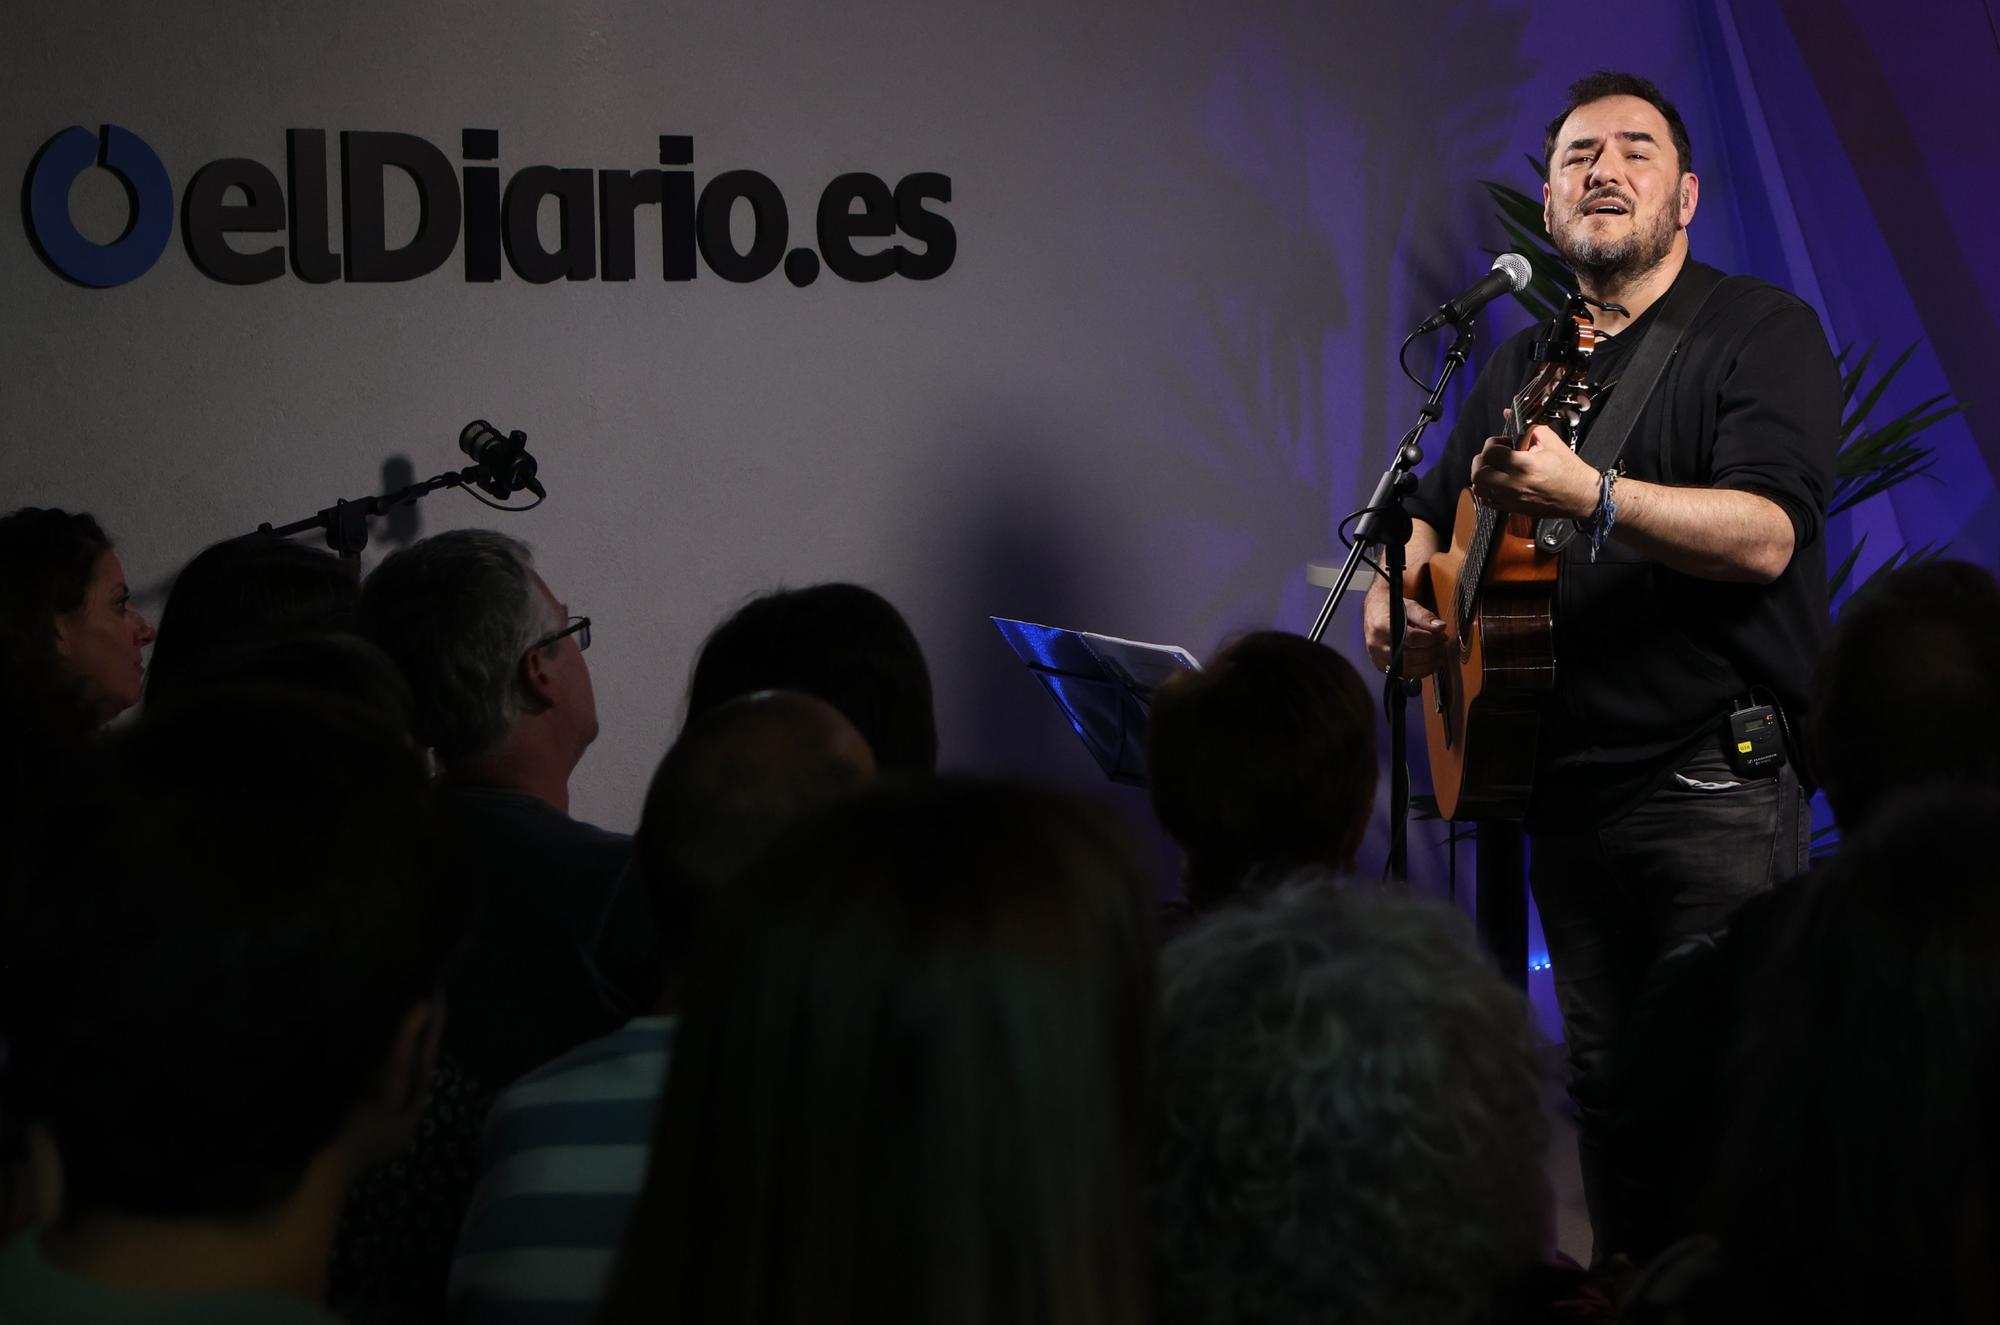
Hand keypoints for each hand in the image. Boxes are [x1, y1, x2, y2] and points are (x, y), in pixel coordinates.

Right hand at [1364, 587, 1448, 679]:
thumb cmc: (1390, 608)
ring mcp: (1378, 658)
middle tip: (1442, 646)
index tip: (1442, 635)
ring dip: (1428, 665)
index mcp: (1381, 626)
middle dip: (1431, 653)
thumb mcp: (1408, 606)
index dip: (1430, 639)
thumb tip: (1440, 627)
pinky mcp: (1381, 666)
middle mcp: (1377, 645)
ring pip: (1407, 669)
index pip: (1410, 638)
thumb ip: (1424, 616)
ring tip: (1439, 655)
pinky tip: (1429, 663)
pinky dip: (1420, 671)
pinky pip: (1404, 674)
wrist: (1373, 612)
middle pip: (1409, 656)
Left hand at [1469, 417, 1599, 521]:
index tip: (1503, 443)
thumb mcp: (1551, 442)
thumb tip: (1509, 413)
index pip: (1490, 453)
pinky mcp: (1512, 508)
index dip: (1493, 444)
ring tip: (1495, 468)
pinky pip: (1486, 500)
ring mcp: (1511, 499)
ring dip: (1482, 475)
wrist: (1580, 496)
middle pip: (1479, 472)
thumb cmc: (1568, 470)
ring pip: (1478, 487)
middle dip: (1482, 460)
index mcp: (1524, 466)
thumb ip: (1528, 427)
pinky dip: (1486, 490)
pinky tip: (1497, 481)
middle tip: (1494, 455)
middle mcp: (1514, 485)